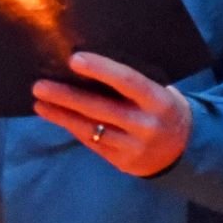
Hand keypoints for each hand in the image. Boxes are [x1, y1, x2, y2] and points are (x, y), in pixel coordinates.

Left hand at [33, 53, 193, 176]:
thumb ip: (133, 83)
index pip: (127, 81)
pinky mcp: (122, 162)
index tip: (74, 60)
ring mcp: (134, 146)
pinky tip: (55, 116)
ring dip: (62, 115)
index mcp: (159, 100)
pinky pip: (92, 143)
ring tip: (39, 102)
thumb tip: (90, 65)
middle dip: (68, 97)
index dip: (101, 70)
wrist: (183, 149)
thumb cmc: (163, 107)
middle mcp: (146, 125)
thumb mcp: (160, 91)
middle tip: (40, 86)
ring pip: (92, 129)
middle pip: (101, 109)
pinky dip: (72, 127)